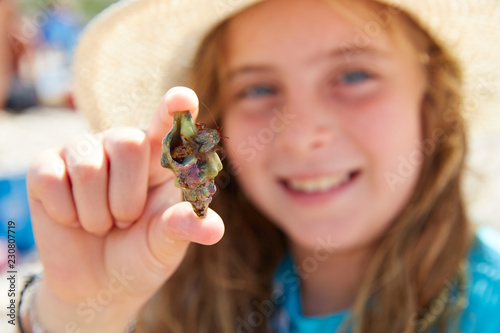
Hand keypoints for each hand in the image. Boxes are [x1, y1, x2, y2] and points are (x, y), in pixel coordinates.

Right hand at [26, 87, 224, 331]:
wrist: (99, 284)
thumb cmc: (142, 254)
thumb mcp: (166, 246)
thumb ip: (184, 229)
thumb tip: (213, 229)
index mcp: (161, 158)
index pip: (169, 124)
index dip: (175, 109)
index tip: (183, 99)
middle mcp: (124, 146)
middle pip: (127, 141)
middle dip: (127, 197)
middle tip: (126, 221)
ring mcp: (83, 152)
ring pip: (88, 166)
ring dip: (97, 213)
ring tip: (102, 224)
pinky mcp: (46, 167)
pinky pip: (51, 178)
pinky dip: (66, 213)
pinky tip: (71, 220)